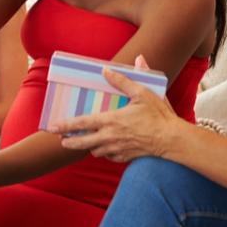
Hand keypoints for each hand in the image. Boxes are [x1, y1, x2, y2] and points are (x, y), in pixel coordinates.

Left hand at [49, 55, 182, 162]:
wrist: (173, 140)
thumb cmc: (158, 115)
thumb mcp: (141, 93)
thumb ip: (123, 81)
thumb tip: (107, 69)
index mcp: (111, 120)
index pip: (81, 123)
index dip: (65, 125)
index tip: (53, 127)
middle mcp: (110, 137)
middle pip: (82, 142)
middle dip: (70, 142)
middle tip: (62, 140)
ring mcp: (117, 149)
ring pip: (94, 151)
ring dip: (88, 146)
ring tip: (83, 142)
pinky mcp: (126, 157)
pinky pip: (109, 157)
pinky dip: (104, 152)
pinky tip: (104, 148)